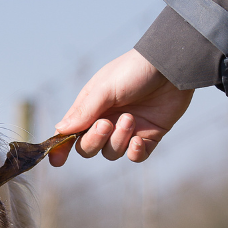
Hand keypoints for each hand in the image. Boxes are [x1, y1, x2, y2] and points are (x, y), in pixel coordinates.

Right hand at [48, 49, 193, 164]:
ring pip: (111, 153)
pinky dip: (134, 152)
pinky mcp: (149, 136)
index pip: (70, 134)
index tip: (56, 161)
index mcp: (91, 109)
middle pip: (88, 148)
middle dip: (95, 140)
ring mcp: (127, 131)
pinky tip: (138, 139)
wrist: (171, 66)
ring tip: (130, 119)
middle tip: (107, 123)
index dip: (62, 149)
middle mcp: (106, 121)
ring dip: (118, 140)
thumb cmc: (134, 70)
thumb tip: (59, 130)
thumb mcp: (105, 88)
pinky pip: (135, 157)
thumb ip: (83, 111)